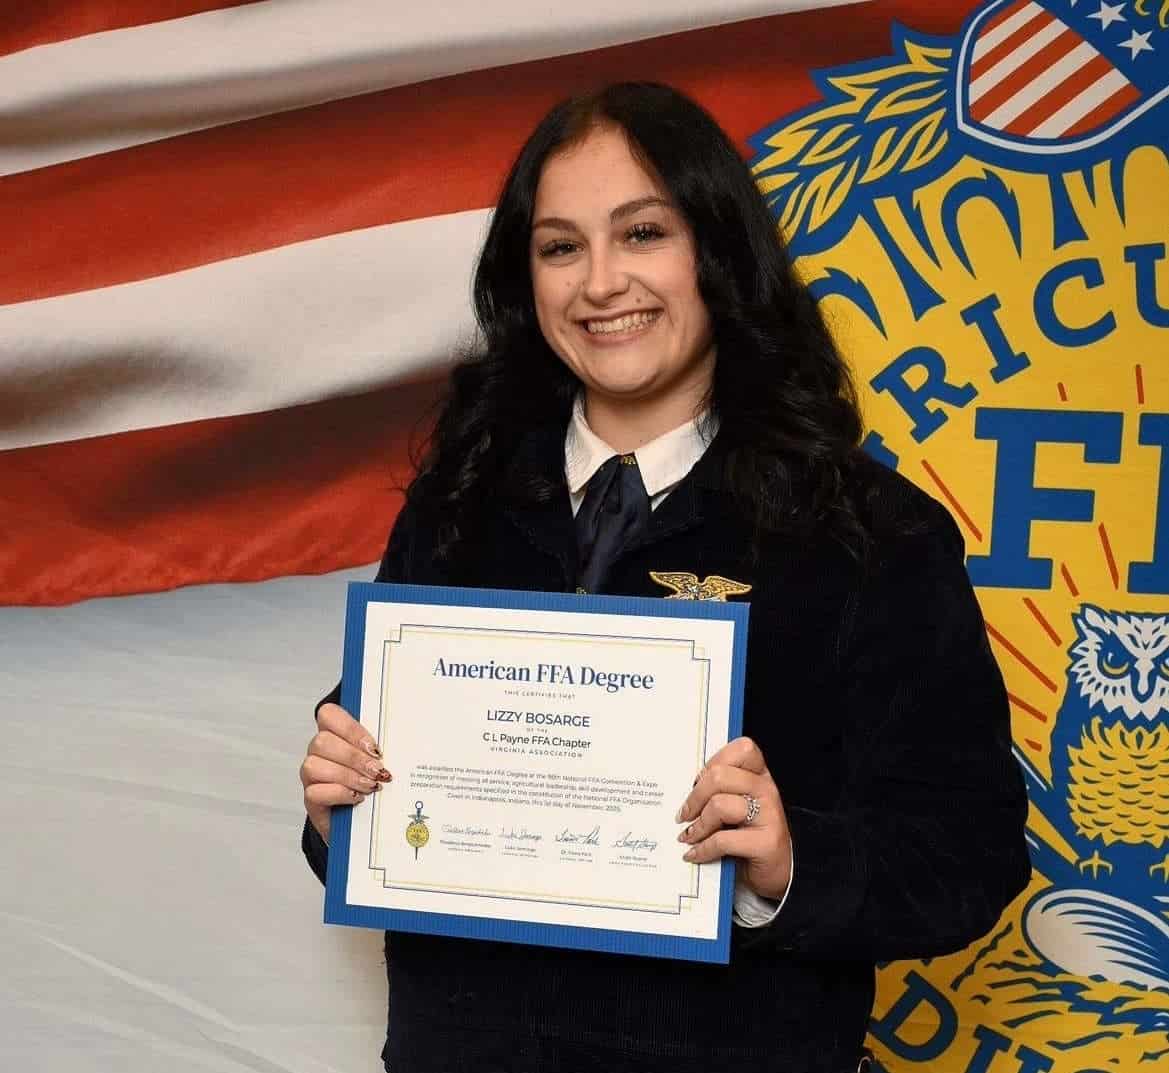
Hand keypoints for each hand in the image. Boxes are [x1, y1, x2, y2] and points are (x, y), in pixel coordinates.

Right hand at [300, 703, 390, 843]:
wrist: (361, 822)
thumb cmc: (372, 786)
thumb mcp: (379, 762)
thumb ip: (381, 749)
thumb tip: (401, 743)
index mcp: (336, 735)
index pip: (328, 715)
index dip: (350, 728)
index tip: (373, 746)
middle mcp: (320, 753)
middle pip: (322, 741)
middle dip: (354, 757)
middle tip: (377, 770)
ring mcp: (312, 776)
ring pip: (314, 765)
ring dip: (348, 775)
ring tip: (370, 786)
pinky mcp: (311, 799)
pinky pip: (315, 791)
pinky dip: (339, 793)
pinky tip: (357, 798)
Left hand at [675, 736, 791, 899]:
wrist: (778, 873)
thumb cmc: (750, 837)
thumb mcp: (738, 807)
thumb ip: (720, 792)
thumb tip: (683, 790)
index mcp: (760, 776)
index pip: (740, 749)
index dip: (712, 762)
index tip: (696, 782)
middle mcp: (767, 790)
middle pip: (719, 776)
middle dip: (694, 797)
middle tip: (684, 814)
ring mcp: (770, 815)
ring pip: (719, 805)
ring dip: (698, 825)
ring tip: (690, 836)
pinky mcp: (766, 843)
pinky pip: (723, 840)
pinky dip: (703, 849)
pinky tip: (695, 854)